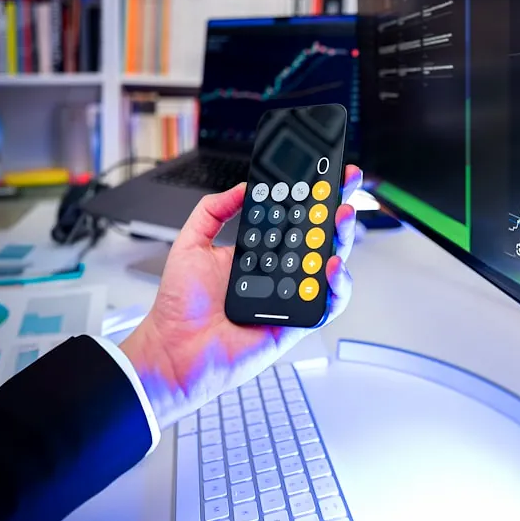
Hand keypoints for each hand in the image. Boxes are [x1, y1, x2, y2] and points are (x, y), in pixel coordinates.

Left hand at [120, 166, 363, 427]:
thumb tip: (242, 188)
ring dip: (343, 238)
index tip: (326, 172)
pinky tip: (332, 267)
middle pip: (320, 236)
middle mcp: (280, 271)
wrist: (174, 348)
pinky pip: (329, 304)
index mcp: (260, 252)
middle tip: (344, 186)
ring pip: (332, 264)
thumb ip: (213, 210)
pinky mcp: (298, 321)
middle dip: (338, 208)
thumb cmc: (181, 306)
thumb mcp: (191, 244)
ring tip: (342, 218)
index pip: (294, 219)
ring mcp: (292, 295)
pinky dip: (338, 285)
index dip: (313, 197)